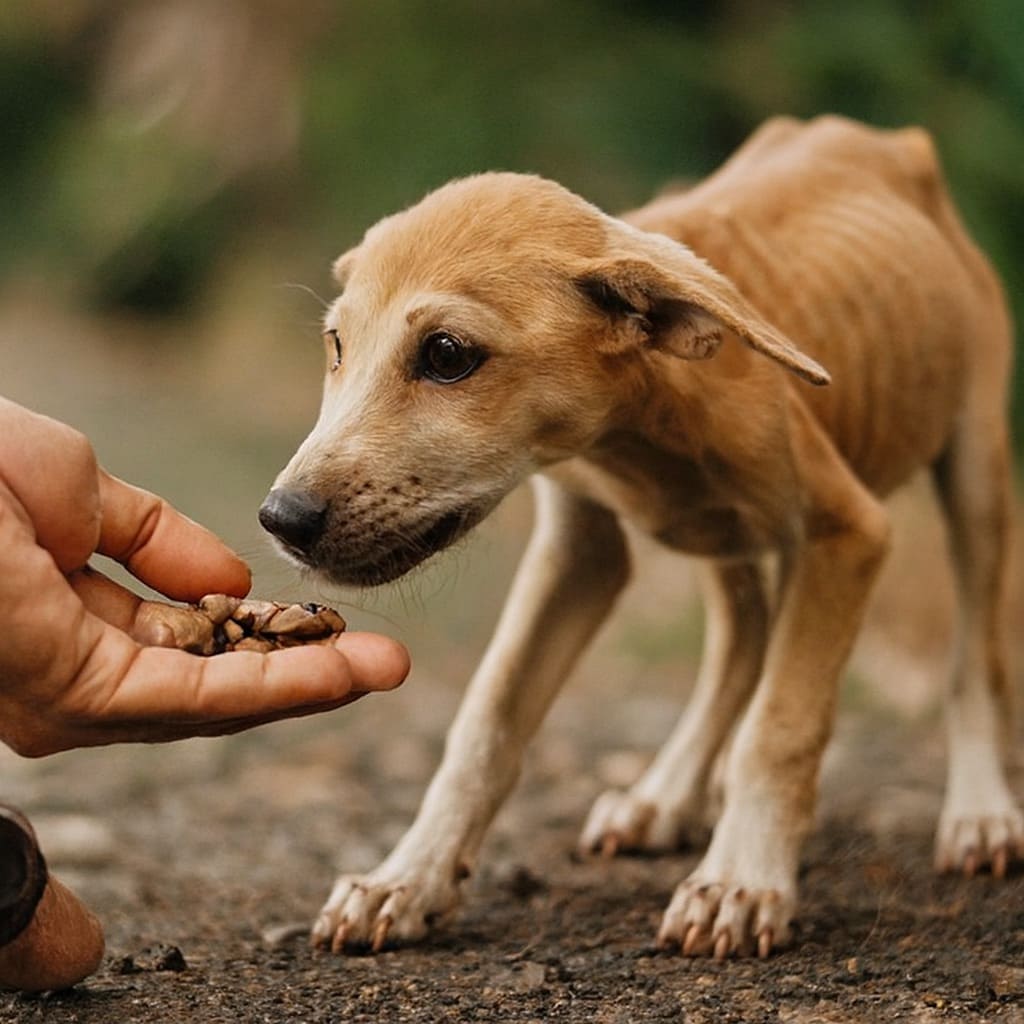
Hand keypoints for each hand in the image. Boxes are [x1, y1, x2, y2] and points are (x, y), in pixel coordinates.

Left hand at [0, 398, 408, 755]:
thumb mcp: (79, 489)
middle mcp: (73, 672)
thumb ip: (158, 541)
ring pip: (214, 703)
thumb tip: (237, 580)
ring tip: (385, 669)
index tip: (330, 624)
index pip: (189, 646)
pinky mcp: (73, 694)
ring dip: (307, 688)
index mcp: (69, 623)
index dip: (265, 639)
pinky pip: (191, 700)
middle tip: (384, 662)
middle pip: (212, 686)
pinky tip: (338, 673)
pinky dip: (271, 689)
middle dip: (302, 673)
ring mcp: (71, 691)